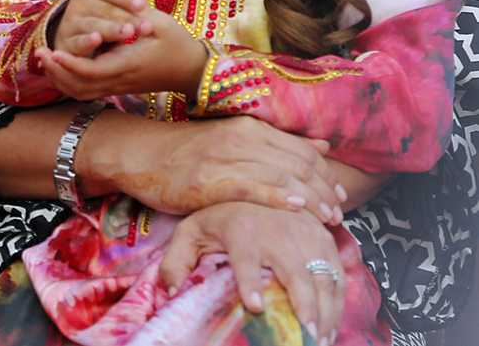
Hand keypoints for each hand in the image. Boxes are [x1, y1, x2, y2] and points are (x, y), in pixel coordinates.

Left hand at [38, 6, 207, 98]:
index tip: (54, 51)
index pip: (92, 71)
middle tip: (40, 53)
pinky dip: (70, 82)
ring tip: (46, 60)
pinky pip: (88, 91)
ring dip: (61, 79)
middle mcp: (120, 80)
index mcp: (128, 64)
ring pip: (82, 92)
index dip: (70, 64)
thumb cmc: (177, 43)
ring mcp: (118, 87)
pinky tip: (61, 67)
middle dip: (57, 72)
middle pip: (80, 86)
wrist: (191, 69)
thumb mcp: (160, 22)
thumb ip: (135, 12)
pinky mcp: (118, 87)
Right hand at [50, 0, 147, 55]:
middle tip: (146, 26)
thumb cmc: (102, 17)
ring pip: (93, 24)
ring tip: (128, 32)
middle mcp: (80, 3)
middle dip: (127, 18)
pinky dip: (86, 41)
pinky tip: (97, 40)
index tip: (143, 6)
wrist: (72, 35)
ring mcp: (72, 23)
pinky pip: (78, 42)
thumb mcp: (112, 4)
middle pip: (106, 9)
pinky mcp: (66, 43)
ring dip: (112, 29)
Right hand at [79, 111, 345, 225]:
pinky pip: (251, 188)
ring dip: (311, 198)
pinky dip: (277, 197)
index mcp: (249, 127)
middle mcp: (242, 138)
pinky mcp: (210, 180)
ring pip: (281, 176)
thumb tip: (320, 147)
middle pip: (297, 163)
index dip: (325, 172)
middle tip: (340, 212)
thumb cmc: (185, 150)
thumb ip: (272, 142)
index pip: (300, 149)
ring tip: (329, 218)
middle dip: (324, 189)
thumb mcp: (231, 138)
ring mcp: (226, 158)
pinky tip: (296, 208)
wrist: (140, 152)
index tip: (340, 193)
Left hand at [159, 202, 344, 345]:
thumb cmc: (221, 213)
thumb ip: (177, 259)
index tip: (255, 306)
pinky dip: (339, 299)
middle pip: (295, 270)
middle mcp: (275, 230)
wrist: (256, 178)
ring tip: (320, 340)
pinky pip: (337, 270)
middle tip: (306, 337)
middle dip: (303, 305)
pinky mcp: (322, 236)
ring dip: (325, 309)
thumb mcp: (193, 229)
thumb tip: (169, 290)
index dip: (250, 281)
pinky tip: (332, 324)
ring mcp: (303, 232)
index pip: (245, 257)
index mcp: (240, 229)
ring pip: (322, 273)